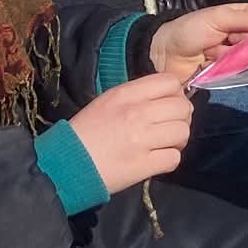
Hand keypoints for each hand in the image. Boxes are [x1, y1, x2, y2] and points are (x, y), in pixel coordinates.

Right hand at [70, 74, 194, 194]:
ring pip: (182, 132)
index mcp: (127, 94)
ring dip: (178, 140)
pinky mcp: (143, 165)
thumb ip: (136, 96)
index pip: (171, 82)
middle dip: (182, 117)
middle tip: (171, 127)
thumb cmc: (85, 131)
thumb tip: (166, 98)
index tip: (169, 105)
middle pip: (182, 107)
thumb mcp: (107, 101)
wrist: (65, 164)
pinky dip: (170, 160)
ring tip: (166, 144)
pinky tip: (158, 160)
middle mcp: (137, 112)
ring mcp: (141, 139)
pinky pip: (174, 158)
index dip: (176, 93)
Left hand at [149, 3, 247, 83]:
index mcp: (237, 14)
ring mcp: (233, 52)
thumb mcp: (219, 18)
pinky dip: (242, 67)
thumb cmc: (190, 30)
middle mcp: (238, 32)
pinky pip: (242, 67)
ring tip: (240, 54)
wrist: (164, 56)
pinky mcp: (228, 69)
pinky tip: (239, 65)